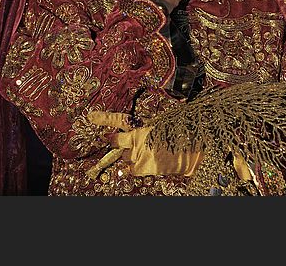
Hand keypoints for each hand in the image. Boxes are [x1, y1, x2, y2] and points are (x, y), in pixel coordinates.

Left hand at [85, 111, 202, 179]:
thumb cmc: (181, 135)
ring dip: (133, 158)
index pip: (117, 119)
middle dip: (123, 146)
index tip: (90, 117)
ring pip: (125, 158)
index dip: (103, 118)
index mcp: (143, 125)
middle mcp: (138, 138)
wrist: (195, 151)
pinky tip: (150, 163)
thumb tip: (130, 140)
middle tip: (136, 146)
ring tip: (151, 154)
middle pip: (118, 144)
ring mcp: (139, 153)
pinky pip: (132, 169)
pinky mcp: (144, 166)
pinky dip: (136, 168)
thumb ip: (146, 131)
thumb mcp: (162, 126)